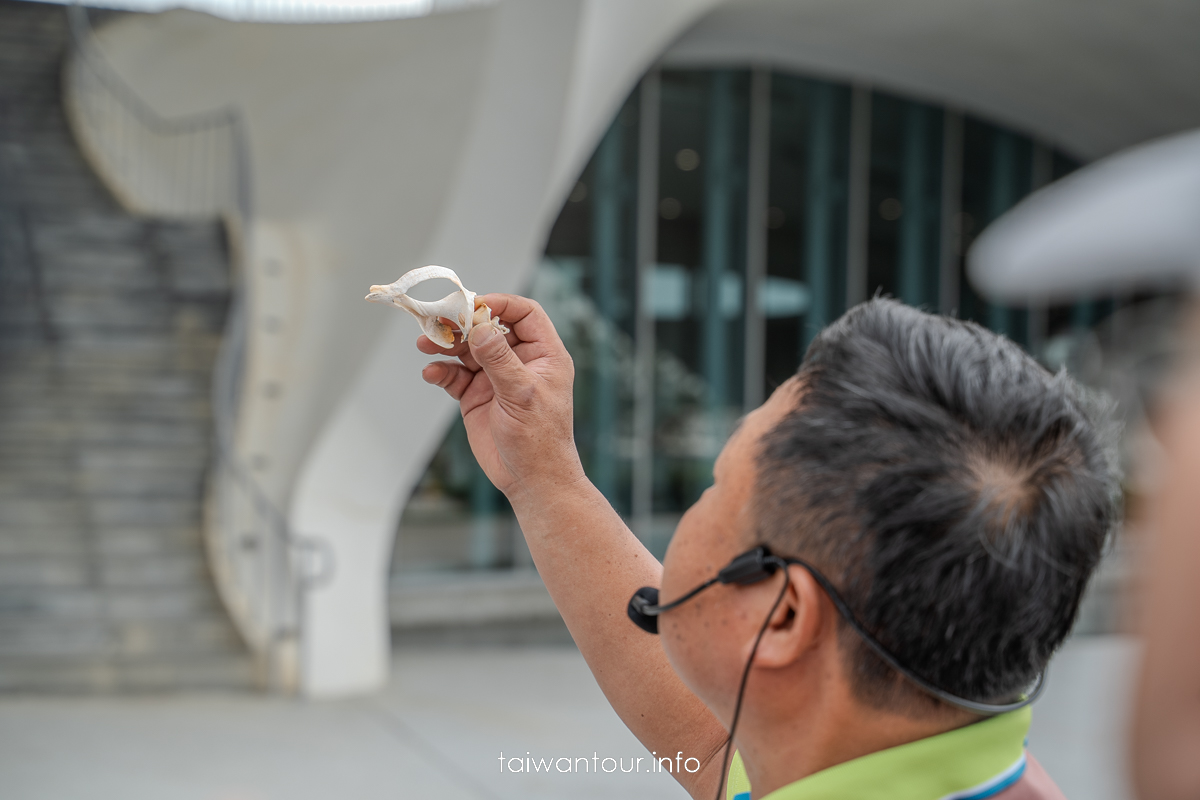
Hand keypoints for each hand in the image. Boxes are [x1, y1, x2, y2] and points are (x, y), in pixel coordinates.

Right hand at [417, 293, 584, 498]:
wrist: (530, 479)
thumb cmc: (539, 438)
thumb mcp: (521, 394)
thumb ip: (499, 360)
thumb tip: (480, 327)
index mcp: (544, 354)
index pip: (524, 314)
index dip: (500, 304)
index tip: (474, 305)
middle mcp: (520, 361)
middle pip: (489, 328)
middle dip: (463, 324)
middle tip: (438, 321)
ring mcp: (496, 378)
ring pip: (468, 350)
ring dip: (447, 345)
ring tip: (426, 344)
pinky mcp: (476, 396)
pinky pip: (455, 376)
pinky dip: (442, 372)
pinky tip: (432, 373)